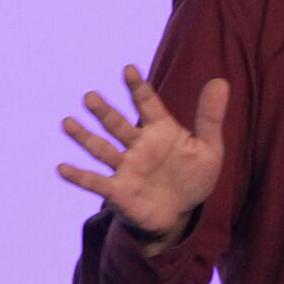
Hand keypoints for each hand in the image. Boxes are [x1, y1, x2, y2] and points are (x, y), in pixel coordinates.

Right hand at [56, 66, 229, 245]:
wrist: (182, 214)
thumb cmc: (193, 178)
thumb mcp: (209, 149)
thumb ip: (211, 118)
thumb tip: (221, 81)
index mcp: (161, 131)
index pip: (148, 104)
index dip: (138, 88)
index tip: (128, 69)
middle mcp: (139, 146)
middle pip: (118, 125)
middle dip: (104, 112)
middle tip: (90, 97)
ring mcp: (126, 168)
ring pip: (102, 149)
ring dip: (85, 137)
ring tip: (68, 122)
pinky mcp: (119, 191)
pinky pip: (96, 182)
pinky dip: (79, 176)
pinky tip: (62, 168)